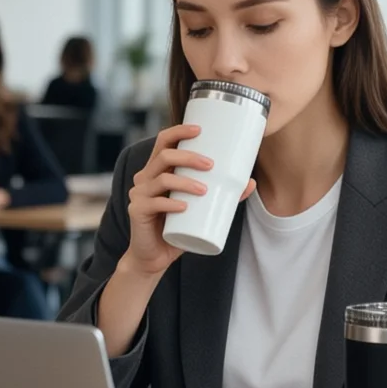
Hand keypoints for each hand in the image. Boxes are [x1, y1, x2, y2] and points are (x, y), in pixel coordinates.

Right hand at [123, 125, 256, 277]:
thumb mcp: (199, 209)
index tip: (200, 130)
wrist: (153, 257)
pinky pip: (154, 204)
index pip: (163, 142)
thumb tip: (250, 183)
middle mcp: (144, 178)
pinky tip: (183, 207)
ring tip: (204, 190)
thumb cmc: (176, 228)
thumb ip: (221, 195)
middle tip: (210, 165)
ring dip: (185, 182)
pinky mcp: (137, 212)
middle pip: (164, 156)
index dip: (178, 131)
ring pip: (162, 179)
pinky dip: (170, 205)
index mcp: (156, 170)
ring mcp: (139, 195)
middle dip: (189, 157)